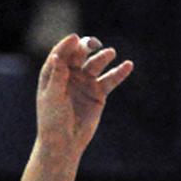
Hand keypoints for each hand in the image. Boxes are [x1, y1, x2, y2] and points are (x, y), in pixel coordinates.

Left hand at [36, 33, 133, 156]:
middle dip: (85, 47)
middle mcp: (69, 75)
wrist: (64, 142)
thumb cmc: (52, 120)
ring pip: (95, 65)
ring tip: (110, 53)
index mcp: (53, 74)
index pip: (60, 54)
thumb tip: (55, 56)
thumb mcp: (52, 97)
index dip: (67, 45)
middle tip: (94, 44)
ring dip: (103, 58)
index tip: (75, 38)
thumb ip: (57, 76)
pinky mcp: (98, 93)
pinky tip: (128, 65)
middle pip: (78, 55)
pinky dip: (119, 72)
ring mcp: (85, 83)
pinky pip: (110, 79)